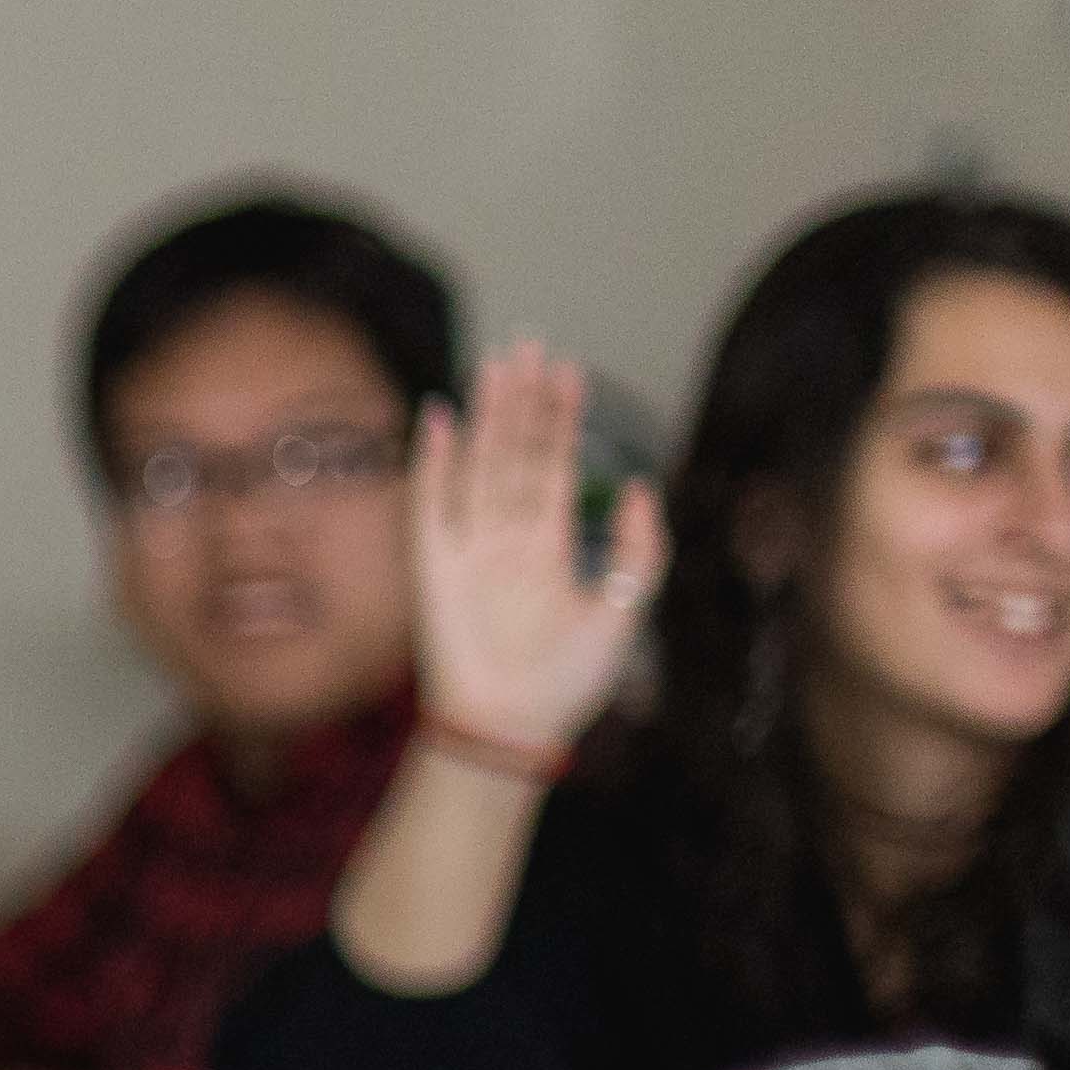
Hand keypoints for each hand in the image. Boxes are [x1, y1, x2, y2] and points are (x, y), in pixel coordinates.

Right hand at [407, 337, 660, 760]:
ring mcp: (469, 548)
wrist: (514, 726)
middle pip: (515, 451)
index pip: (554, 463)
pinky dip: (432, 463)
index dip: (561, 417)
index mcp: (549, 544)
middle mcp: (508, 537)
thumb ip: (638, 550)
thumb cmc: (567, 680)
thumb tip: (639, 485)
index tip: (567, 369)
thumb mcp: (625, 611)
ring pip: (479, 464)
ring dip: (487, 414)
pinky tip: (439, 418)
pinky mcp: (433, 568)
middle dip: (523, 399)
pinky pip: (430, 505)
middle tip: (529, 343)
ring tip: (496, 363)